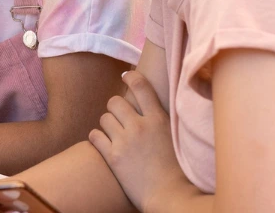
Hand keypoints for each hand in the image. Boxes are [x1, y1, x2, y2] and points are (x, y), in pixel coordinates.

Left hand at [89, 71, 191, 211]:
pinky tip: (103, 143)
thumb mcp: (177, 138)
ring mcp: (125, 141)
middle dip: (115, 108)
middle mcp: (140, 126)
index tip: (126, 76)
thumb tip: (157, 107)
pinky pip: (94, 136)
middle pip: (115, 101)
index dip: (131, 77)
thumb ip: (164, 121)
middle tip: (120, 118)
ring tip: (114, 134)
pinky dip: (97, 138)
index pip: (141, 86)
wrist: (171, 196)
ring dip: (107, 124)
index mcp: (159, 120)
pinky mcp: (113, 157)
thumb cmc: (179, 171)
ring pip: (104, 118)